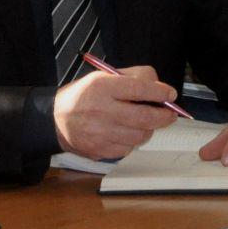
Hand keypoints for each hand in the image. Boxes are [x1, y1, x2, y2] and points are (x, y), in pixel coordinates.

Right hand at [51, 64, 177, 160]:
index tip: (171, 94)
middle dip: (164, 116)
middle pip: (145, 117)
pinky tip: (126, 132)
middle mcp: (102, 110)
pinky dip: (133, 141)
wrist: (56, 120)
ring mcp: (101, 134)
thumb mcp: (102, 77)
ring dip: (149, 129)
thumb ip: (131, 78)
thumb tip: (158, 86)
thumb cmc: (83, 96)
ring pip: (140, 136)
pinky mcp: (101, 151)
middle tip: (171, 113)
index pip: (139, 88)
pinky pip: (129, 148)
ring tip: (145, 122)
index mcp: (102, 87)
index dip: (159, 92)